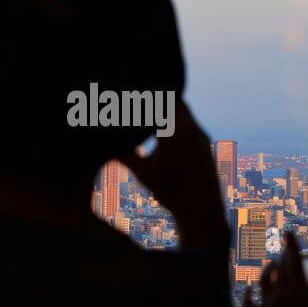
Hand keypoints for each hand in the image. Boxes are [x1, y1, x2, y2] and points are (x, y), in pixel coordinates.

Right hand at [118, 101, 227, 253]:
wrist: (201, 208)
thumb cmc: (170, 192)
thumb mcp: (142, 173)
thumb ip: (124, 154)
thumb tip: (103, 144)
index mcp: (173, 132)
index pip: (158, 102)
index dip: (143, 98)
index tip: (129, 98)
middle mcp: (190, 128)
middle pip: (173, 100)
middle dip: (156, 101)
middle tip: (138, 103)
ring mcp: (200, 134)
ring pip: (182, 111)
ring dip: (167, 111)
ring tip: (149, 117)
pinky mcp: (204, 142)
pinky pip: (189, 123)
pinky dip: (175, 121)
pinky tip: (164, 133)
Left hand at [243, 231, 307, 306]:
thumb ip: (302, 304)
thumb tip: (298, 296)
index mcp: (298, 296)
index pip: (294, 265)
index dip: (290, 247)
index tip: (288, 233)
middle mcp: (280, 297)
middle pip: (279, 271)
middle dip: (280, 260)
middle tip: (282, 254)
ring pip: (262, 282)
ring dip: (266, 272)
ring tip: (269, 267)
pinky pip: (248, 301)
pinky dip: (247, 293)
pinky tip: (247, 289)